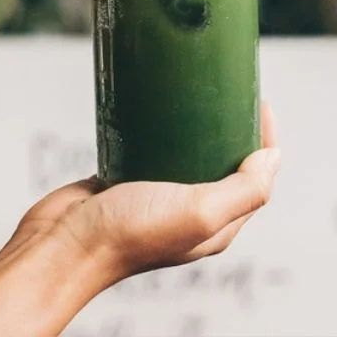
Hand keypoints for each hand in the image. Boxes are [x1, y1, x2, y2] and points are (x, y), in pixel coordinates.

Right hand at [29, 101, 280, 279]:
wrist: (62, 245)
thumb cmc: (128, 234)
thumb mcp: (200, 213)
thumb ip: (244, 190)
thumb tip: (274, 158)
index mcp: (217, 226)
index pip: (257, 180)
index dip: (264, 140)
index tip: (258, 102)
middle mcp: (190, 212)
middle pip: (225, 164)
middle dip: (233, 129)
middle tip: (229, 92)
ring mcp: (158, 197)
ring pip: (189, 155)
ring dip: (198, 127)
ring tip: (198, 93)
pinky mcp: (126, 180)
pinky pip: (152, 150)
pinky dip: (161, 130)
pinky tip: (159, 107)